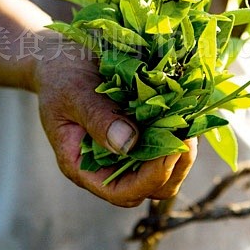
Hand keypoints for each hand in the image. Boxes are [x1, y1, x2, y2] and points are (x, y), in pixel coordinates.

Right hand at [32, 34, 196, 207]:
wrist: (62, 57)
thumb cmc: (61, 76)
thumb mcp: (73, 93)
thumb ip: (97, 118)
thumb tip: (129, 143)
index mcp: (83, 166)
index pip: (122, 192)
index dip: (150, 179)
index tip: (170, 150)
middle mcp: (108, 165)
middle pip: (151, 188)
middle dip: (174, 166)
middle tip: (187, 134)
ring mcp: (128, 150)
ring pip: (166, 169)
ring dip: (182, 150)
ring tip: (189, 121)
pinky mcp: (142, 131)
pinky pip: (168, 143)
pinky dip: (180, 132)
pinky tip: (186, 111)